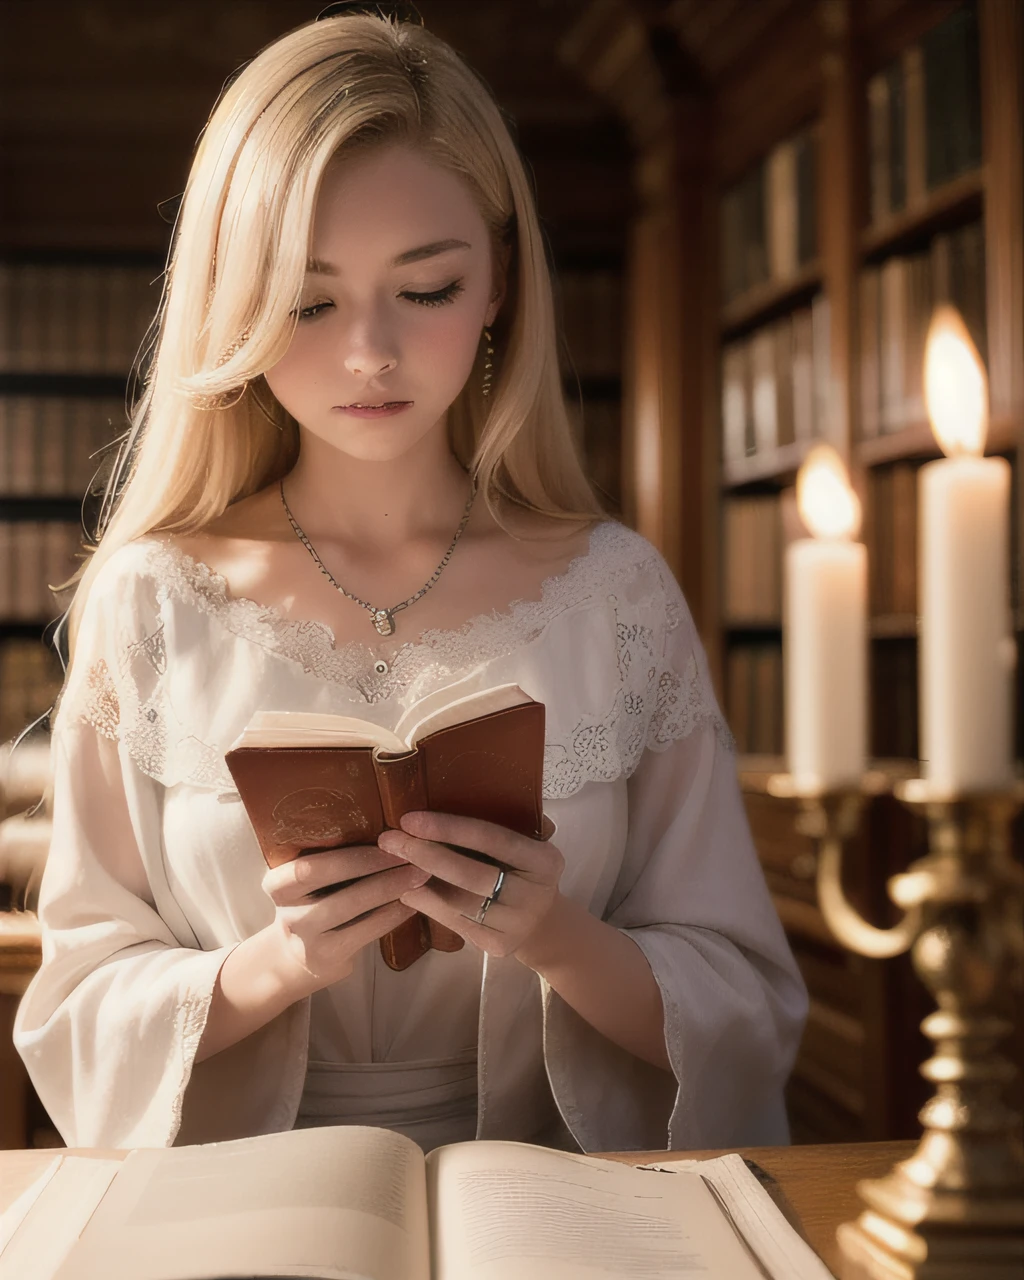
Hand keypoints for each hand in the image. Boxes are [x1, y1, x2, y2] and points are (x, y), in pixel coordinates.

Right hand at [261, 844, 428, 996]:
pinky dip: (394, 914)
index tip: (386, 837)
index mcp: (278, 883)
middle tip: (411, 853)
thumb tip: (386, 829)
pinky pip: (367, 930)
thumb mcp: (307, 885)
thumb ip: (330, 861)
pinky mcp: (328, 958)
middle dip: (374, 863)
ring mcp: (305, 938)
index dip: (349, 853)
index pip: (307, 864)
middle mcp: (286, 911)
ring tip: (419, 875)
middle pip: (330, 880)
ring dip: (390, 887)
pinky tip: (414, 902)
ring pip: (351, 906)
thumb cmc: (313, 907)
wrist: (295, 959)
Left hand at [377, 811, 563, 959]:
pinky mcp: (499, 945)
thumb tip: (456, 799)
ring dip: (419, 882)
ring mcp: (518, 924)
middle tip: (389, 840)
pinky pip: (455, 922)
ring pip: (459, 903)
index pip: (492, 839)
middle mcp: (535, 895)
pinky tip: (406, 891)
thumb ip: (503, 827)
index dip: (449, 828)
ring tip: (391, 864)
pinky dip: (427, 905)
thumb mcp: (526, 847)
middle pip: (471, 874)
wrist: (543, 924)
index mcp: (545, 860)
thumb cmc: (523, 872)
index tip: (410, 819)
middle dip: (425, 854)